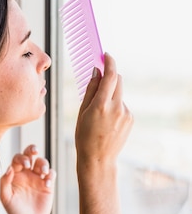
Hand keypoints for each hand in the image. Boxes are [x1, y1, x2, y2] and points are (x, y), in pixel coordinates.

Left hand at [0, 145, 54, 213]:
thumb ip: (4, 182)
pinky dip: (50, 175)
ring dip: (43, 163)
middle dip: (32, 149)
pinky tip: (47, 183)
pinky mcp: (48, 186)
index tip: (25, 164)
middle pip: (30, 155)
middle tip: (34, 151)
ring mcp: (38, 178)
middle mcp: (26, 173)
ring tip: (43, 173)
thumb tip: (10, 168)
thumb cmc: (13, 211)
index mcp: (15, 174)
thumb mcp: (5, 197)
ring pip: (42, 162)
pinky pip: (51, 174)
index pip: (17, 159)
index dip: (21, 157)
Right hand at [75, 53, 132, 170]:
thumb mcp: (82, 112)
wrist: (98, 159)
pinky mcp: (130, 118)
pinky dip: (115, 106)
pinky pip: (122, 105)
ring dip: (111, 95)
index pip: (111, 75)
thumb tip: (96, 72)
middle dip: (110, 77)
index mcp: (101, 104)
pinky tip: (107, 121)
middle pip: (118, 80)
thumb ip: (91, 89)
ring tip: (100, 113)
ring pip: (119, 94)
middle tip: (100, 80)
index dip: (109, 62)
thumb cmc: (85, 137)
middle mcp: (117, 107)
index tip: (106, 55)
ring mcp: (126, 113)